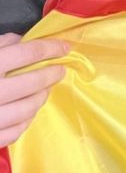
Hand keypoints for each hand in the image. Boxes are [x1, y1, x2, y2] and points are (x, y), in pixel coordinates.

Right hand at [0, 33, 67, 147]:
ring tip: (45, 91)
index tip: (65, 47)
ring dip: (40, 98)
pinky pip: (13, 132)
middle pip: (32, 82)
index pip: (27, 53)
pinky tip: (27, 114)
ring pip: (27, 109)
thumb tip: (19, 40)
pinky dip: (25, 122)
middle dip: (50, 75)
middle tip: (60, 70)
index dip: (50, 48)